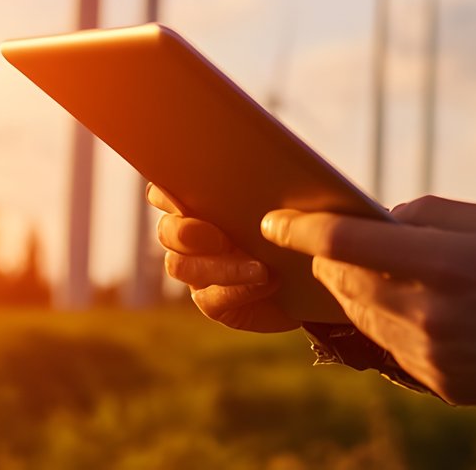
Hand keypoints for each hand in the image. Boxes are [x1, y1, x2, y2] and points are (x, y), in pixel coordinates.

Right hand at [148, 183, 299, 333]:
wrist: (312, 273)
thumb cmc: (294, 225)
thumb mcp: (283, 201)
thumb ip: (261, 190)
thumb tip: (257, 173)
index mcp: (200, 205)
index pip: (163, 195)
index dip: (164, 194)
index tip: (183, 194)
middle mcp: (191, 238)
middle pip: (166, 232)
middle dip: (186, 233)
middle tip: (220, 238)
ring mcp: (198, 272)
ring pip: (182, 268)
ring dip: (220, 267)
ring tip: (259, 267)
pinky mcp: (213, 302)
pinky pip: (210, 299)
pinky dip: (239, 290)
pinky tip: (268, 281)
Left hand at [260, 196, 475, 407]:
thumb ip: (433, 214)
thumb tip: (378, 218)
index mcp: (448, 264)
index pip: (347, 244)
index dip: (302, 229)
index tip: (276, 220)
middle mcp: (433, 315)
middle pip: (346, 283)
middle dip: (327, 258)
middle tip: (324, 239)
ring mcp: (435, 357)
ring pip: (361, 318)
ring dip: (351, 290)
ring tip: (360, 268)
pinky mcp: (443, 385)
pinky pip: (390, 348)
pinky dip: (383, 321)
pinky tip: (400, 302)